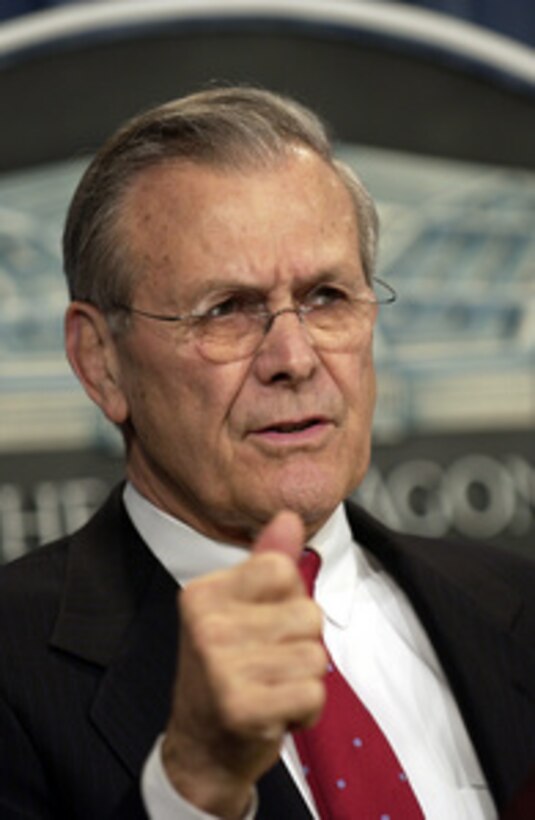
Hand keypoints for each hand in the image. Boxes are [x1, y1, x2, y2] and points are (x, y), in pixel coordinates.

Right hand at [161, 511, 326, 818]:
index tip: (262, 628)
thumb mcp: (239, 611)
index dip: (289, 602)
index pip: (284, 570)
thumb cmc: (226, 673)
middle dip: (302, 646)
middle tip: (266, 667)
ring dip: (304, 681)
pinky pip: (313, 693)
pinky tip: (275, 715)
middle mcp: (206, 625)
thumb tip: (288, 516)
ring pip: (315, 655)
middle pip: (308, 614)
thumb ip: (267, 562)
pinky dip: (306, 710)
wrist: (201, 750)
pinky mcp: (242, 708)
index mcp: (204, 593)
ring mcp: (220, 666)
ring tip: (270, 690)